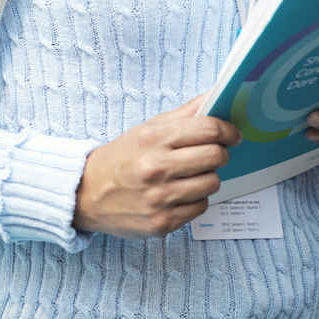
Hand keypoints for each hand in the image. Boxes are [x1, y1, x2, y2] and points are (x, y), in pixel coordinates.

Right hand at [73, 94, 241, 237]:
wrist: (87, 194)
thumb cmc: (122, 157)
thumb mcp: (148, 128)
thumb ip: (185, 113)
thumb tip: (216, 95)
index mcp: (154, 139)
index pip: (208, 129)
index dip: (228, 130)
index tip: (232, 134)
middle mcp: (156, 168)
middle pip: (215, 156)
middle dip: (221, 153)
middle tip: (214, 153)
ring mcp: (159, 198)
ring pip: (212, 183)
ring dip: (208, 177)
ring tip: (192, 174)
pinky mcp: (161, 223)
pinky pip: (200, 207)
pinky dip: (196, 199)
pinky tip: (180, 193)